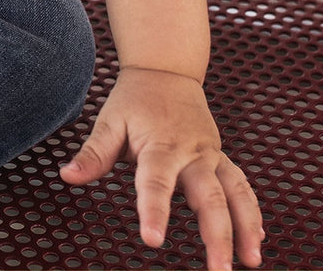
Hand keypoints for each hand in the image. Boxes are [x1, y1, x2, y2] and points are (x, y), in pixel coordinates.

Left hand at [60, 67, 263, 269]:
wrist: (166, 71)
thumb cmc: (135, 99)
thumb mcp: (109, 121)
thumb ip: (93, 153)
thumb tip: (67, 176)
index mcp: (160, 146)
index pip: (156, 184)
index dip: (154, 212)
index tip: (153, 241)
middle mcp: (192, 153)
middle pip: (209, 197)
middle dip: (217, 235)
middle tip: (218, 270)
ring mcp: (211, 155)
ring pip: (236, 193)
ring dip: (245, 227)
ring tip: (250, 261)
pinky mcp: (220, 159)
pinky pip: (241, 186)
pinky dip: (252, 211)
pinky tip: (255, 238)